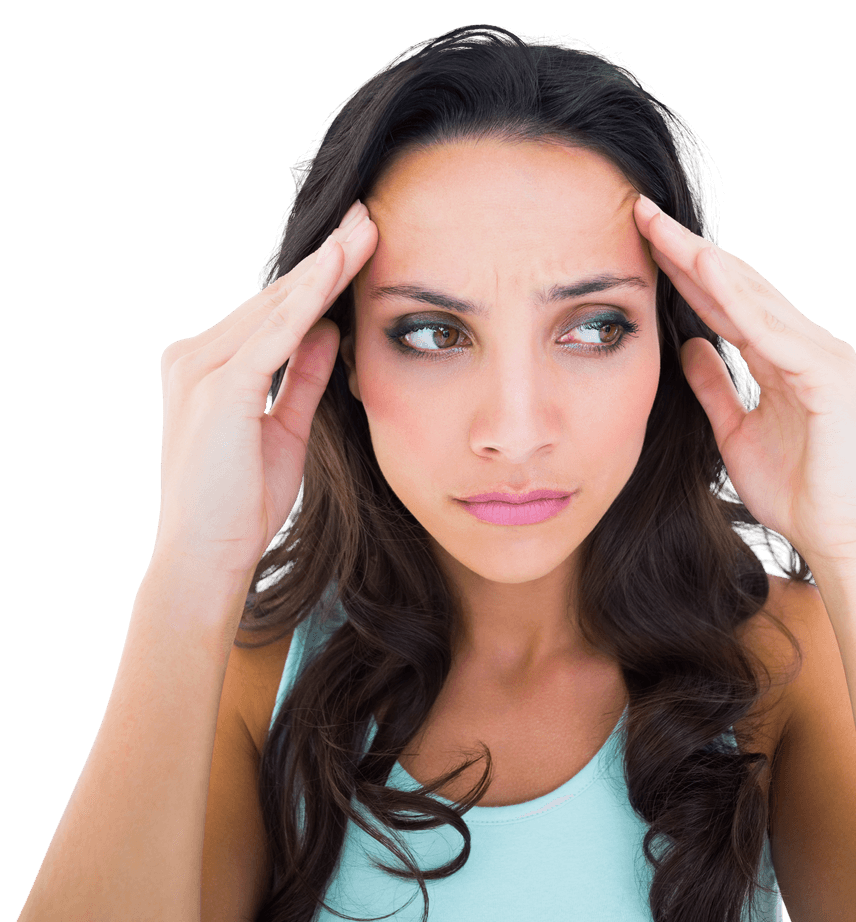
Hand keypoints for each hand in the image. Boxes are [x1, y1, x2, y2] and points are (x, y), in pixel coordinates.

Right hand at [154, 201, 377, 579]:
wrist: (209, 556)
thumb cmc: (242, 502)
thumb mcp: (286, 429)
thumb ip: (304, 377)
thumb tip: (332, 331)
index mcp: (208, 367)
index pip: (273, 312)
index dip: (318, 279)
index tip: (357, 245)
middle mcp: (196, 358)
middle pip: (275, 296)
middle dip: (326, 257)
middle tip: (370, 217)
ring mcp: (201, 369)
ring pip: (275, 306)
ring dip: (325, 265)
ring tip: (366, 228)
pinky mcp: (220, 388)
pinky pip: (274, 334)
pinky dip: (309, 300)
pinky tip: (338, 269)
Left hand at [634, 195, 855, 574]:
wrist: (840, 541)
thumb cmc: (797, 491)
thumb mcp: (735, 431)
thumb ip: (716, 386)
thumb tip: (687, 345)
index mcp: (782, 358)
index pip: (722, 303)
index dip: (681, 271)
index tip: (639, 242)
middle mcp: (803, 346)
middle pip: (735, 287)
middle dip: (685, 250)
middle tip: (640, 211)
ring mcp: (820, 358)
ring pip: (753, 298)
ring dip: (705, 260)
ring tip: (662, 227)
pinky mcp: (828, 379)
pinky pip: (774, 332)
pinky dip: (738, 300)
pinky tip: (704, 270)